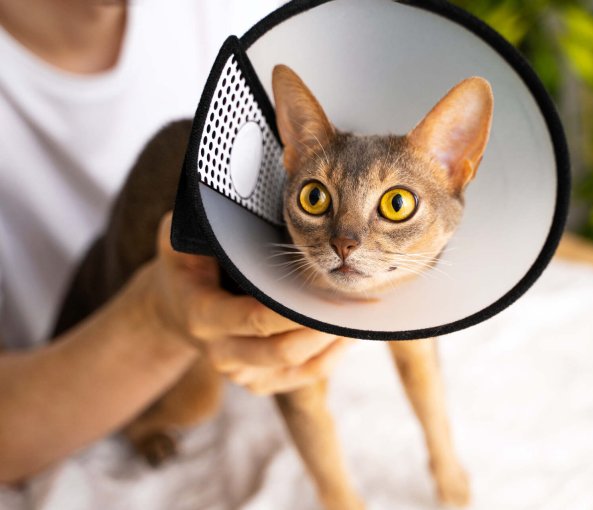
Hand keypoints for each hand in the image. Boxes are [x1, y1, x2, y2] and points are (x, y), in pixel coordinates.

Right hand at [137, 212, 349, 394]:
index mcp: (202, 315)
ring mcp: (242, 373)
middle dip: (324, 325)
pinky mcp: (262, 382)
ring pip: (300, 366)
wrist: (176, 307)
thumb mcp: (180, 238)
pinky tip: (351, 331)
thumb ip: (204, 223)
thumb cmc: (187, 264)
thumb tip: (232, 190)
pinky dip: (333, 355)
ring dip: (334, 340)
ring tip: (362, 312)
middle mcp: (221, 351)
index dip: (294, 308)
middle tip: (358, 299)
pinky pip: (306, 375)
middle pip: (283, 350)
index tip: (330, 286)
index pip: (254, 318)